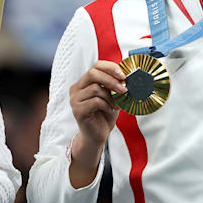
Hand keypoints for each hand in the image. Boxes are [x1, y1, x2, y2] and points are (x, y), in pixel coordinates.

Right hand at [67, 61, 123, 187]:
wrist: (97, 136)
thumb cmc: (104, 115)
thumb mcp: (111, 97)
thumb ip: (114, 86)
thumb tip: (127, 77)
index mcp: (84, 82)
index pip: (96, 66)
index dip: (111, 67)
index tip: (124, 75)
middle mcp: (76, 88)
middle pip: (93, 73)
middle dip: (111, 80)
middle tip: (124, 89)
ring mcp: (75, 99)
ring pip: (95, 89)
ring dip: (110, 97)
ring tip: (116, 105)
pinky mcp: (77, 110)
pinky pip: (95, 102)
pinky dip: (106, 105)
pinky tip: (109, 111)